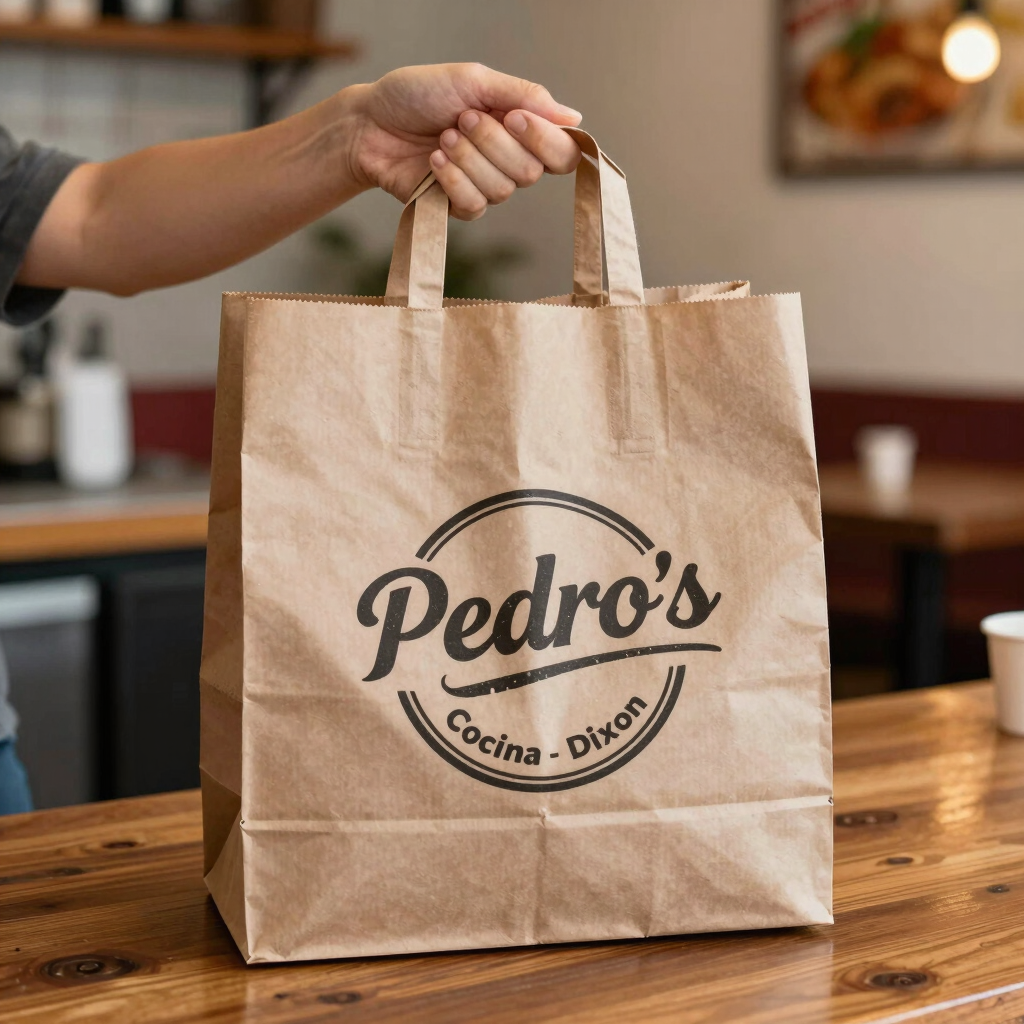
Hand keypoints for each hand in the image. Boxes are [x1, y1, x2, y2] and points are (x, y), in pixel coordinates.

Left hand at [345, 63, 582, 219]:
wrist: (371, 123)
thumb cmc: (419, 94)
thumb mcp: (473, 81)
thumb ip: (524, 96)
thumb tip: (574, 117)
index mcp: (520, 128)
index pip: (563, 153)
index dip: (545, 141)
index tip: (514, 117)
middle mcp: (510, 160)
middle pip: (531, 172)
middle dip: (493, 143)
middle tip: (461, 119)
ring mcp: (486, 186)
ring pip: (502, 190)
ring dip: (468, 158)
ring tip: (442, 137)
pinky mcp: (460, 207)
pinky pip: (475, 206)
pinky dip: (453, 180)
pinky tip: (433, 161)